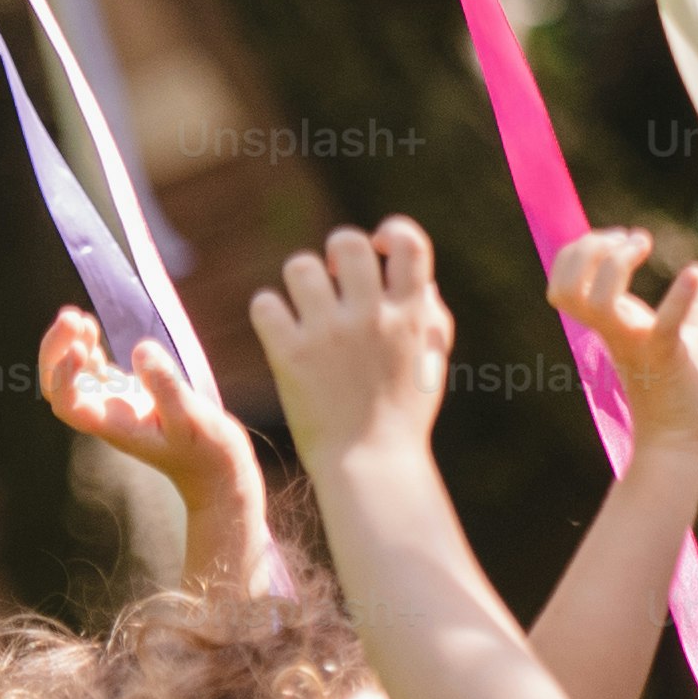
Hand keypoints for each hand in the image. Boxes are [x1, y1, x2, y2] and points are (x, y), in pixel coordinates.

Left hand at [45, 303, 270, 586]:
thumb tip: (140, 349)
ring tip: (77, 317)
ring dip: (68, 344)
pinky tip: (90, 330)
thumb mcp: (192, 418)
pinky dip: (86, 348)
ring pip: (72, 375)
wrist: (215, 470)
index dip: (63, 374)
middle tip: (72, 317)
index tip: (82, 348)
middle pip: (58, 386)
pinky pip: (93, 371)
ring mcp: (114, 404)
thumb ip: (165, 386)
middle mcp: (105, 414)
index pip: (67, 402)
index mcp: (112, 425)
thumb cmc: (205, 451)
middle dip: (56, 350)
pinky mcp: (128, 395)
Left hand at [256, 220, 457, 475]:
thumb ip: (430, 316)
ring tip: (304, 308)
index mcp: (411, 315)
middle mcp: (371, 317)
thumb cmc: (404, 415)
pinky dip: (269, 313)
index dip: (391, 232)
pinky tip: (280, 330)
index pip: (409, 242)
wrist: (371, 466)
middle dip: (337, 254)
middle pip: (346, 243)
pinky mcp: (289, 355)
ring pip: (300, 266)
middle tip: (334, 282)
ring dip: (300, 282)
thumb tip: (418, 280)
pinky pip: (265, 304)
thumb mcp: (433, 363)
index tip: (379, 249)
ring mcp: (328, 335)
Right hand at [548, 228, 697, 451]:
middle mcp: (613, 331)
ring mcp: (637, 345)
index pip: (565, 279)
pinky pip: (664, 325)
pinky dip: (677, 298)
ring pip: (596, 300)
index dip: (582, 250)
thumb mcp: (690, 339)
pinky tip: (695, 273)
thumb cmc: (677, 393)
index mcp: (610, 324)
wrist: (682, 442)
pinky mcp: (668, 359)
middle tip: (633, 239)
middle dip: (591, 249)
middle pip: (568, 286)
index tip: (622, 238)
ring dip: (616, 263)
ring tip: (644, 243)